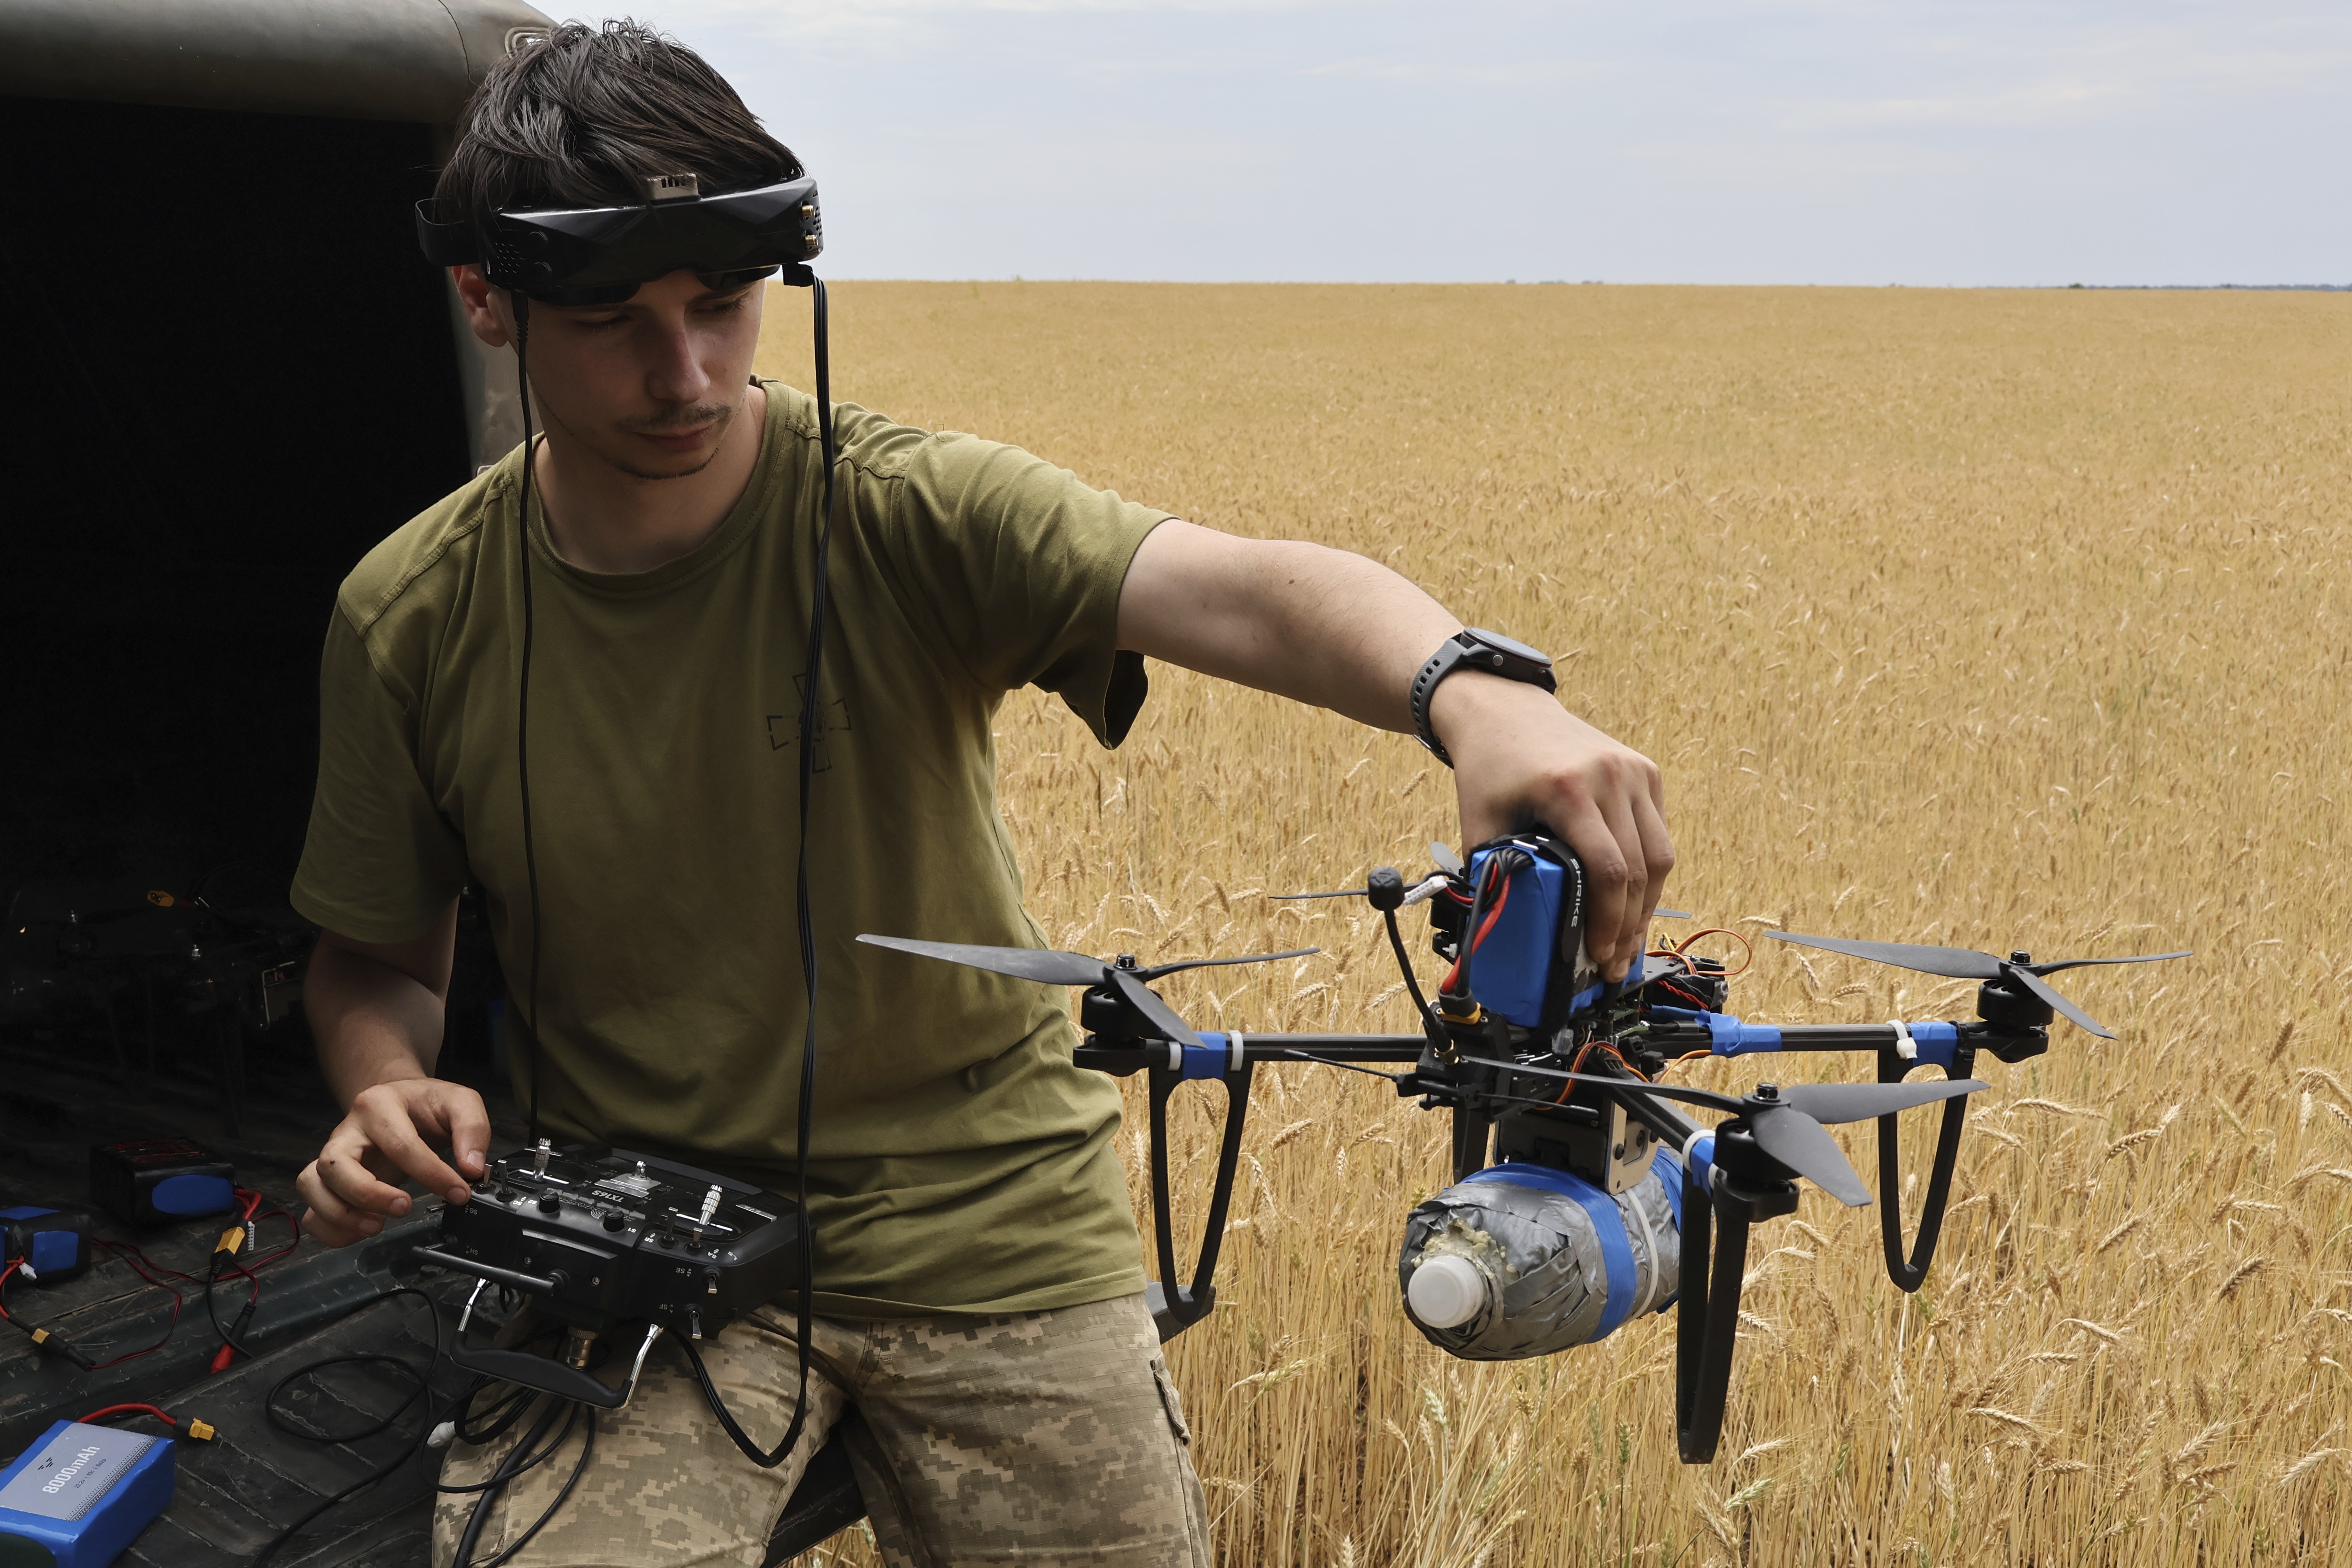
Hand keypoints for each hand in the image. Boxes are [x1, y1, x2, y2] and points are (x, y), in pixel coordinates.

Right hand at [295, 1079, 490, 1246]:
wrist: (400, 1102)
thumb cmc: (426, 1105)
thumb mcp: (459, 1102)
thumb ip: (472, 1128)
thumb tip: (471, 1168)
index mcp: (378, 1105)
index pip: (400, 1143)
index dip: (431, 1173)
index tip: (460, 1192)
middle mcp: (347, 1131)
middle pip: (335, 1164)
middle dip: (368, 1194)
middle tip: (404, 1207)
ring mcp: (331, 1156)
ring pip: (312, 1186)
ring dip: (340, 1214)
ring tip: (376, 1225)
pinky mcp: (327, 1181)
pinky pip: (311, 1210)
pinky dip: (329, 1228)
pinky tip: (359, 1232)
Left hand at [1430, 674, 1673, 981]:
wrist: (1503, 709)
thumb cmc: (1490, 767)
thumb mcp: (1480, 823)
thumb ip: (1494, 873)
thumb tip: (1505, 932)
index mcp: (1568, 789)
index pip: (1607, 870)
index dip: (1609, 922)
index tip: (1599, 957)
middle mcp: (1610, 776)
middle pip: (1639, 869)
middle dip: (1630, 925)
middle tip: (1614, 962)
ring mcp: (1633, 771)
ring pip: (1659, 854)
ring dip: (1646, 904)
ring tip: (1628, 940)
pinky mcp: (1645, 770)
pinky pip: (1658, 832)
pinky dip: (1649, 872)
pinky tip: (1633, 900)